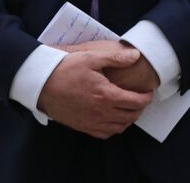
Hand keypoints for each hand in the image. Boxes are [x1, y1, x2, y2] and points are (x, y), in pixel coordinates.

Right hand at [37, 44, 151, 138]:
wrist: (40, 83)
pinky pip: (105, 134)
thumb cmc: (64, 68)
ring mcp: (92, 122)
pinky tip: (113, 119)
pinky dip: (114, 128)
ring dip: (128, 119)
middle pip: (131, 116)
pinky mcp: (83, 127)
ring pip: (120, 127)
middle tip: (140, 99)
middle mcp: (102, 112)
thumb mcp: (90, 58)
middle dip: (140, 108)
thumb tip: (136, 56)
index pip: (136, 102)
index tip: (148, 92)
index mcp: (106, 95)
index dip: (146, 98)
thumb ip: (114, 58)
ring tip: (128, 109)